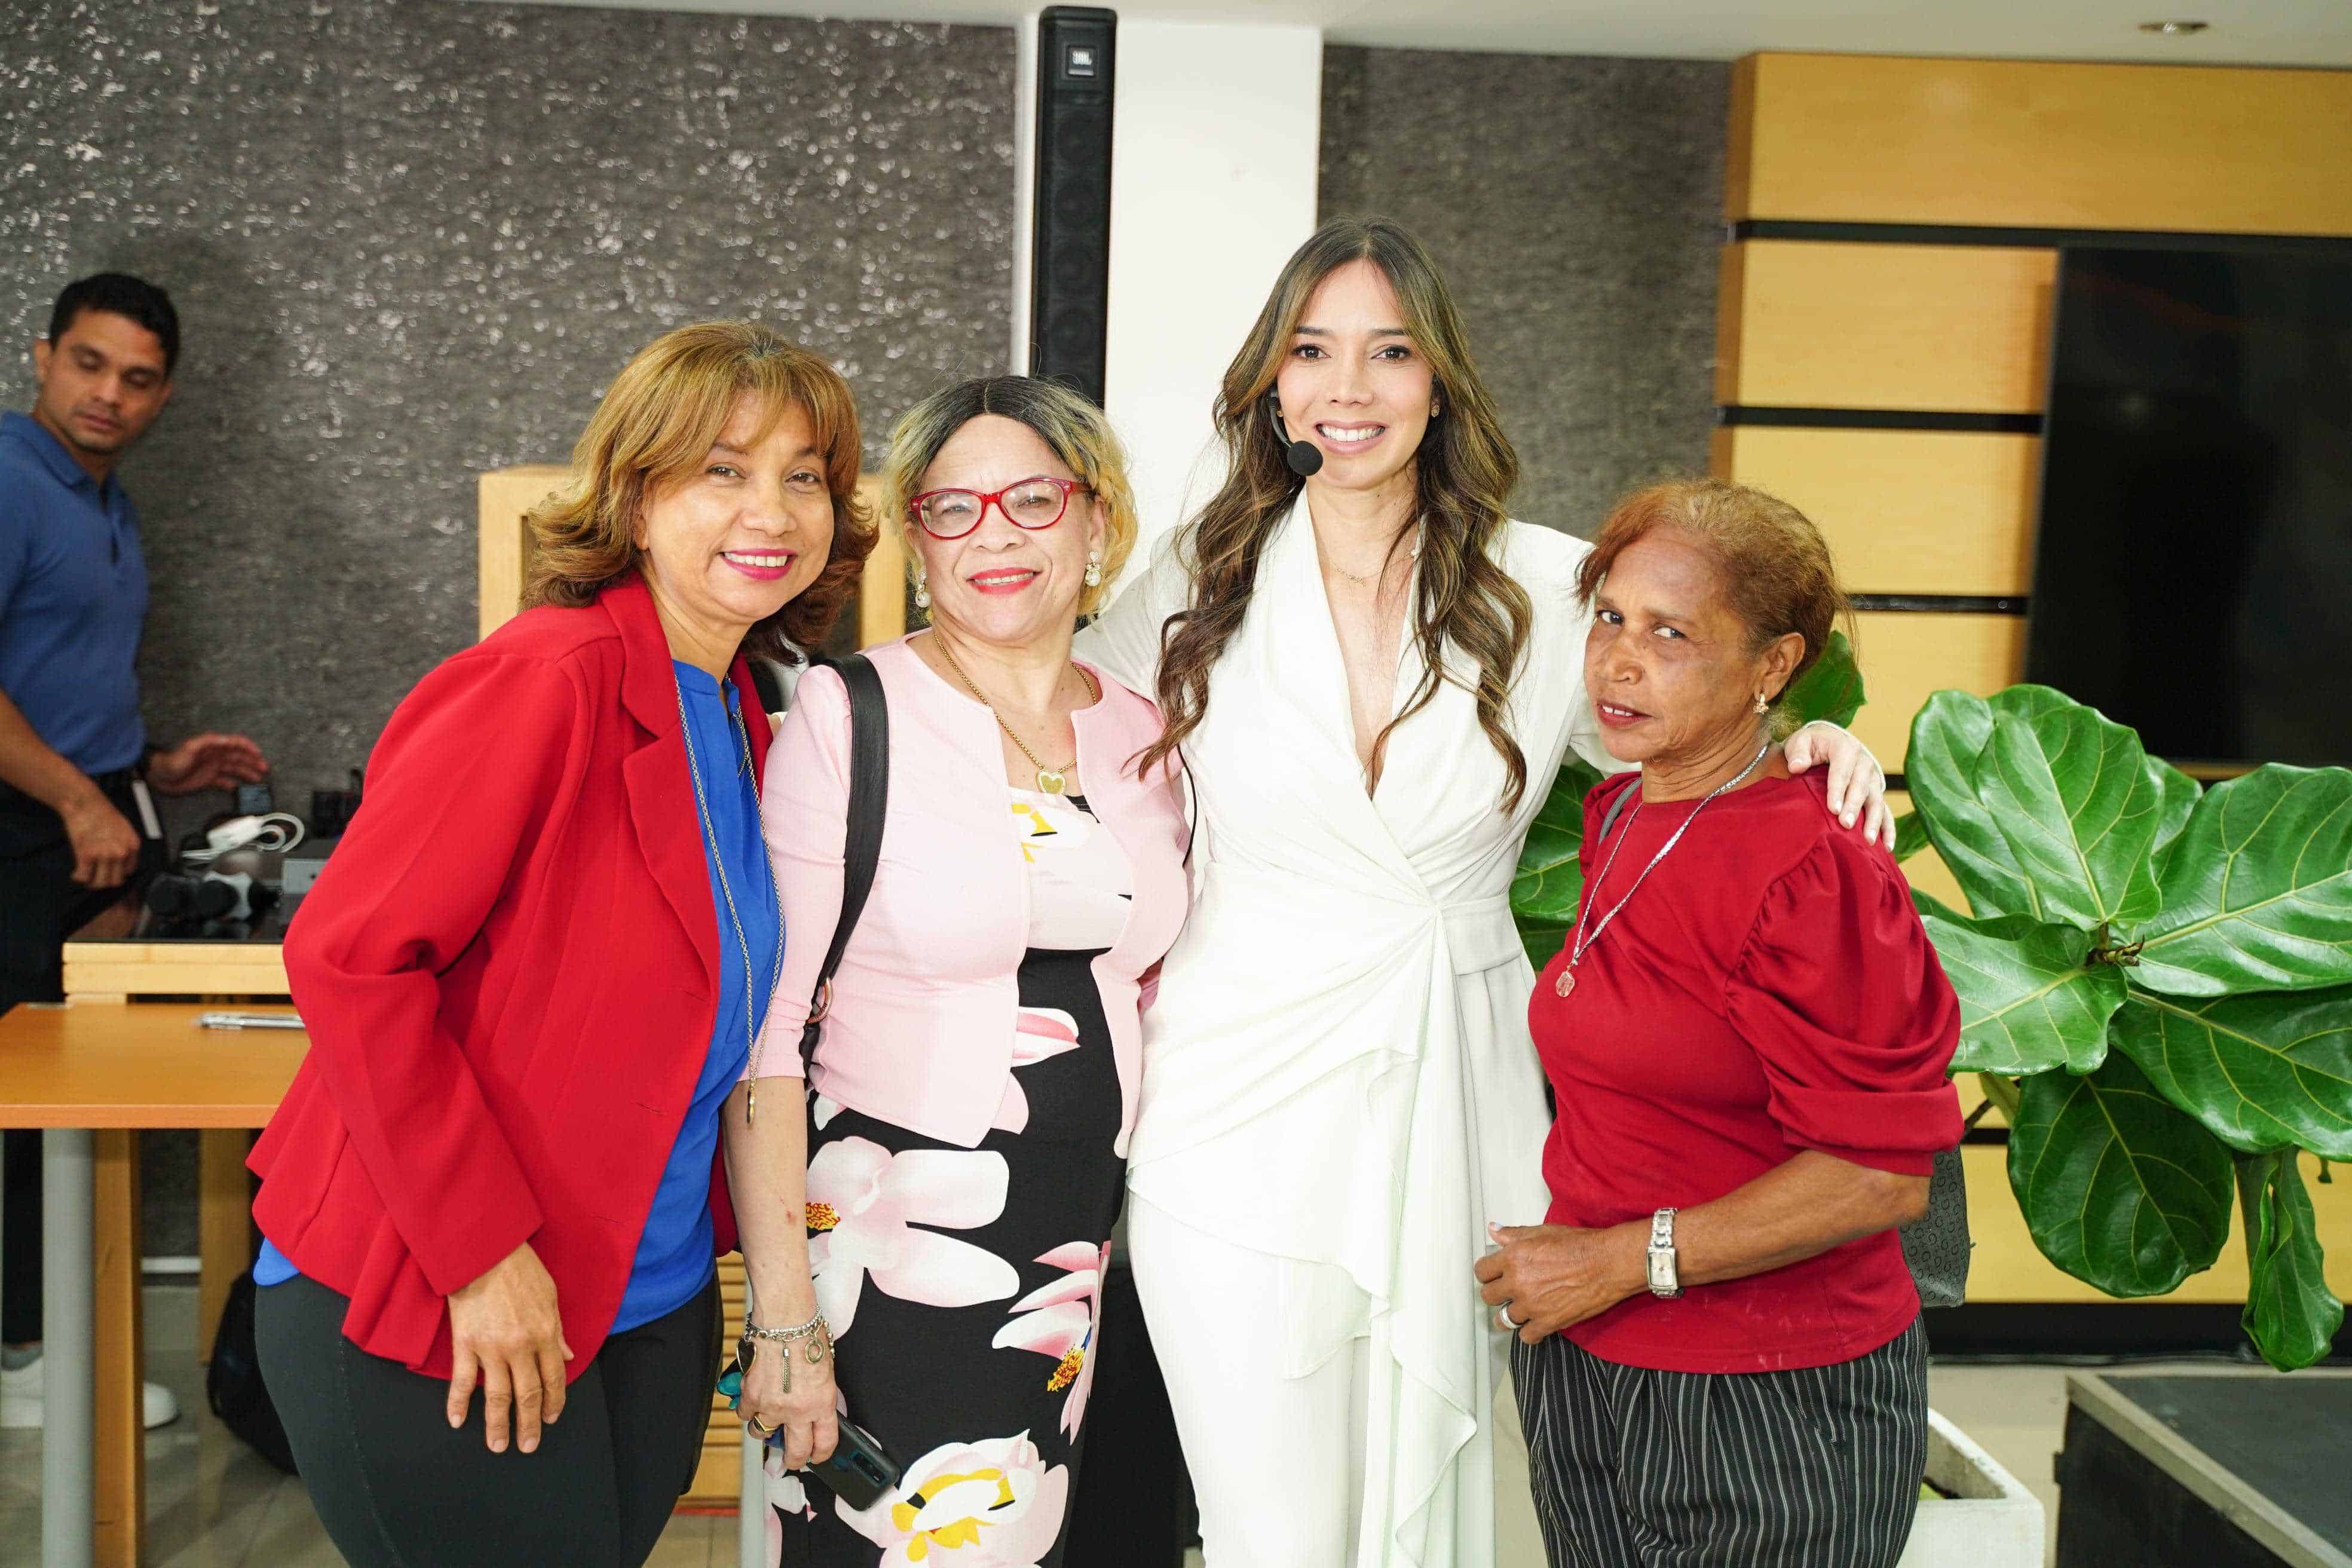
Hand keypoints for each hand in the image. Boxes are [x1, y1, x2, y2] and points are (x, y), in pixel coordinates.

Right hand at [60, 793, 140, 888]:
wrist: (85, 803)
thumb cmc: (101, 813)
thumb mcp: (123, 829)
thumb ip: (123, 845)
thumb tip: (118, 861)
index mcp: (132, 845)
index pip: (129, 871)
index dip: (117, 873)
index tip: (108, 872)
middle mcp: (121, 852)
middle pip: (116, 881)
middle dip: (105, 881)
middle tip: (96, 877)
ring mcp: (104, 855)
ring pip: (100, 883)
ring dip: (91, 883)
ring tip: (86, 876)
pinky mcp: (86, 855)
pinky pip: (83, 877)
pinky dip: (78, 877)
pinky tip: (76, 873)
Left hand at [147, 733, 268, 795]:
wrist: (159, 776)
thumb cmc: (172, 760)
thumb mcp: (189, 748)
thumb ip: (208, 741)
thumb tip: (226, 739)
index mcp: (213, 746)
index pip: (235, 743)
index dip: (248, 747)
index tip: (259, 754)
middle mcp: (215, 756)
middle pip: (239, 757)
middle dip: (253, 761)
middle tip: (264, 768)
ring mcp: (212, 768)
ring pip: (235, 769)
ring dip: (247, 773)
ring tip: (258, 779)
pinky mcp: (207, 779)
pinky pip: (224, 781)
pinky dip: (233, 784)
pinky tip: (238, 788)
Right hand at [446, 1242, 573, 1453]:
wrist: (485, 1252)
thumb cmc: (521, 1270)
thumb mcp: (550, 1296)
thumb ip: (557, 1331)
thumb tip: (568, 1357)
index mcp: (545, 1334)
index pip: (553, 1378)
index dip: (553, 1401)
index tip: (550, 1418)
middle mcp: (520, 1347)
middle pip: (527, 1394)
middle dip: (528, 1424)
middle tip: (527, 1446)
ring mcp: (491, 1348)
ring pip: (497, 1396)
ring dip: (498, 1424)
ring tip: (498, 1446)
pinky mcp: (465, 1345)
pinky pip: (463, 1381)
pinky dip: (459, 1404)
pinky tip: (458, 1421)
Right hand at [739, 1329, 838, 1470]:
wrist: (786, 1319)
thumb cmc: (808, 1336)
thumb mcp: (827, 1371)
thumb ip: (820, 1396)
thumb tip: (816, 1411)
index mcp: (822, 1404)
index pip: (824, 1443)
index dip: (821, 1455)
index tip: (817, 1457)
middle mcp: (797, 1410)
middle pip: (794, 1452)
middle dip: (794, 1460)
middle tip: (792, 1458)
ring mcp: (771, 1406)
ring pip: (762, 1434)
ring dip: (765, 1428)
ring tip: (770, 1417)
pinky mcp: (751, 1396)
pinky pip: (745, 1414)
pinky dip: (748, 1409)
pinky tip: (754, 1398)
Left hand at [1476, 1222, 1645, 1342]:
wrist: (1608, 1264)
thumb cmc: (1581, 1245)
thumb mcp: (1543, 1232)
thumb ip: (1514, 1234)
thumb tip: (1494, 1230)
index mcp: (1513, 1257)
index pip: (1481, 1272)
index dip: (1487, 1273)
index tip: (1493, 1275)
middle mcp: (1518, 1282)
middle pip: (1488, 1297)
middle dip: (1496, 1294)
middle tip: (1506, 1292)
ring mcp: (1532, 1305)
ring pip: (1503, 1320)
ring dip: (1509, 1316)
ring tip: (1517, 1311)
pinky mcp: (1548, 1322)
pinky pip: (1526, 1337)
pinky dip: (1529, 1333)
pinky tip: (1535, 1325)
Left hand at [1782, 721, 1893, 849]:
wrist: (1828, 741)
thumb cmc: (1811, 745)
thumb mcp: (1801, 742)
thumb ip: (1798, 753)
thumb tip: (1797, 767)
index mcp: (1845, 747)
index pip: (1842, 770)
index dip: (1838, 789)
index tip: (1833, 809)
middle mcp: (1864, 762)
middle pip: (1861, 787)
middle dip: (1854, 807)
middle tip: (1845, 825)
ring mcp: (1873, 778)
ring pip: (1876, 800)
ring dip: (1873, 820)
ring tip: (1868, 840)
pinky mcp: (1876, 791)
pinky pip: (1885, 810)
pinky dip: (1888, 828)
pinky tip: (1887, 846)